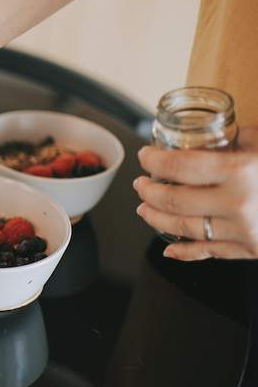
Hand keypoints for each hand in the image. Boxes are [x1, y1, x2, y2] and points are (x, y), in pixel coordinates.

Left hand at [134, 128, 257, 260]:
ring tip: (144, 209)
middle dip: (148, 192)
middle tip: (140, 185)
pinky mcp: (250, 250)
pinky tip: (169, 248)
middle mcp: (237, 203)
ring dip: (156, 218)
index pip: (180, 166)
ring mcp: (242, 230)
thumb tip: (213, 134)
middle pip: (173, 200)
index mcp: (239, 171)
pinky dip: (184, 251)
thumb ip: (238, 138)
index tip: (144, 156)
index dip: (154, 161)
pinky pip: (208, 252)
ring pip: (183, 228)